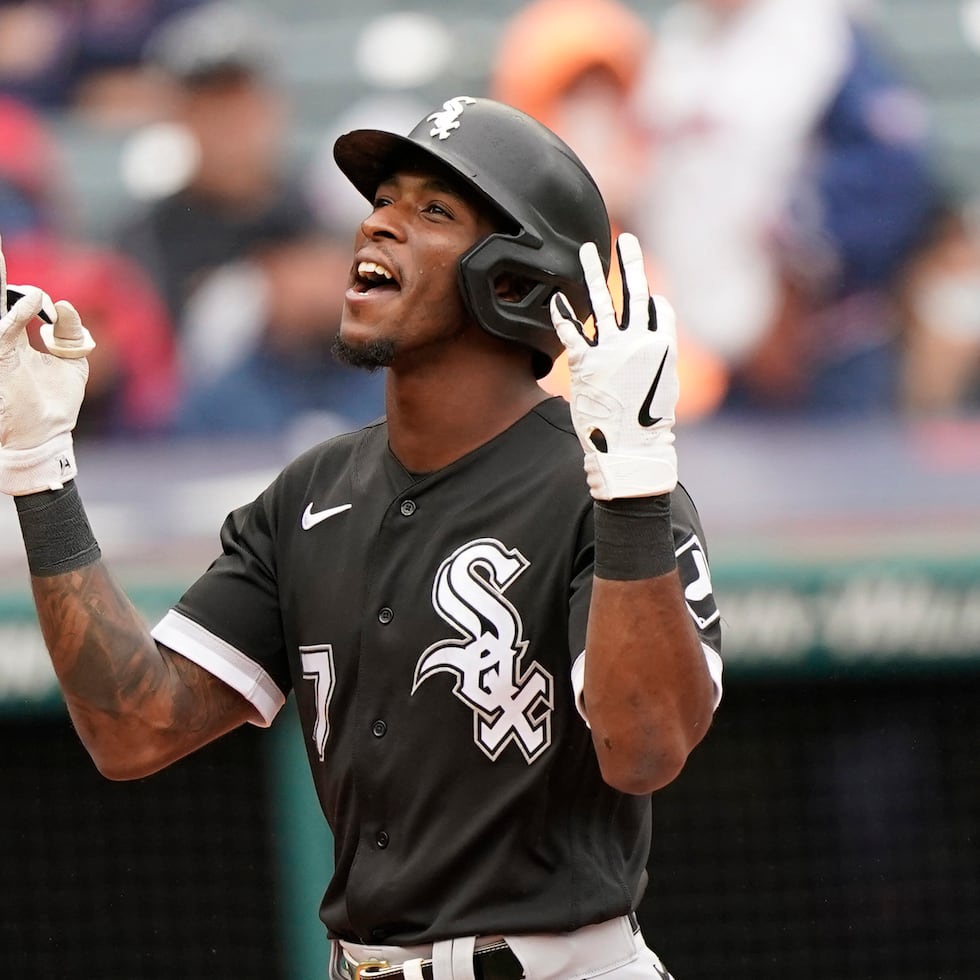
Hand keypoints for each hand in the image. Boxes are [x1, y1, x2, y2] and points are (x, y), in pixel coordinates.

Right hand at [0, 235, 94, 495]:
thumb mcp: (72, 360)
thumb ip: (68, 329)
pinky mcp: (2, 362)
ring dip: (2, 284)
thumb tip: (61, 303)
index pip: (12, 301)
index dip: (27, 293)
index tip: (38, 296)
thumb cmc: (56, 403)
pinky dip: (17, 315)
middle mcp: (4, 340)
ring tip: (0, 253)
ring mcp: (0, 350)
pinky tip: (30, 300)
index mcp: (17, 337)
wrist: (46, 436)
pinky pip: (5, 332)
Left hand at [550, 232, 678, 499]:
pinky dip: (562, 313)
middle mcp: (639, 342)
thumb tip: (657, 347)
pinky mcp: (586, 363)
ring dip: (594, 274)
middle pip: (634, 293)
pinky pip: (572, 331)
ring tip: (587, 251)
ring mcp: (612, 350)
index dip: (650, 296)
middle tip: (626, 240)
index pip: (658, 309)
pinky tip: (555, 296)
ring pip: (603, 302)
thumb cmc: (647, 426)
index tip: (643, 283)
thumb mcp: (663, 389)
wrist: (632, 449)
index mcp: (662, 347)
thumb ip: (659, 360)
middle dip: (630, 264)